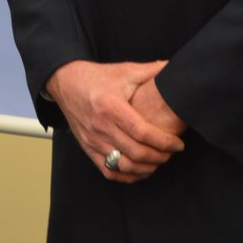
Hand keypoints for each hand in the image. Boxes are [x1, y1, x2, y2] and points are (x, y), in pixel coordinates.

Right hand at [46, 60, 184, 182]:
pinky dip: (127, 176)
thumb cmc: (97, 76)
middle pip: (136, 153)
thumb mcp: (124, 70)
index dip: (165, 142)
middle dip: (161, 157)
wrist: (64, 81)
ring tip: (158, 160)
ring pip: (124, 165)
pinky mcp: (87, 146)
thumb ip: (153, 70)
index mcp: (111, 107)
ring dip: (146, 168)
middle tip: (171, 152)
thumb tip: (176, 66)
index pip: (143, 133)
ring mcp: (92, 139)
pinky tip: (139, 169)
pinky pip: (109, 170)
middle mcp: (101, 126)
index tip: (178, 144)